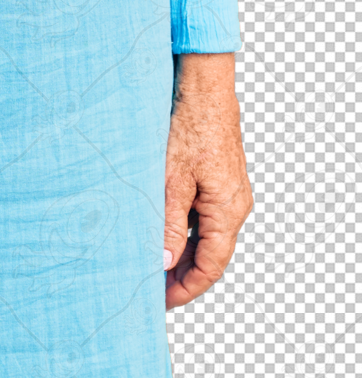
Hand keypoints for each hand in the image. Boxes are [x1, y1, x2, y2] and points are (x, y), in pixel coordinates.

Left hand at [163, 52, 252, 308]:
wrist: (203, 85)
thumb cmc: (190, 125)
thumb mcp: (172, 178)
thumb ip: (168, 223)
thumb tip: (163, 262)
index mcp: (228, 209)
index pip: (211, 266)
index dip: (187, 288)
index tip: (163, 300)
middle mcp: (235, 204)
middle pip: (211, 254)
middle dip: (183, 273)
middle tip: (152, 285)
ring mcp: (229, 190)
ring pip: (206, 234)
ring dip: (182, 250)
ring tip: (152, 260)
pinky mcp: (220, 177)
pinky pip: (205, 214)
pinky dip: (185, 227)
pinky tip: (162, 228)